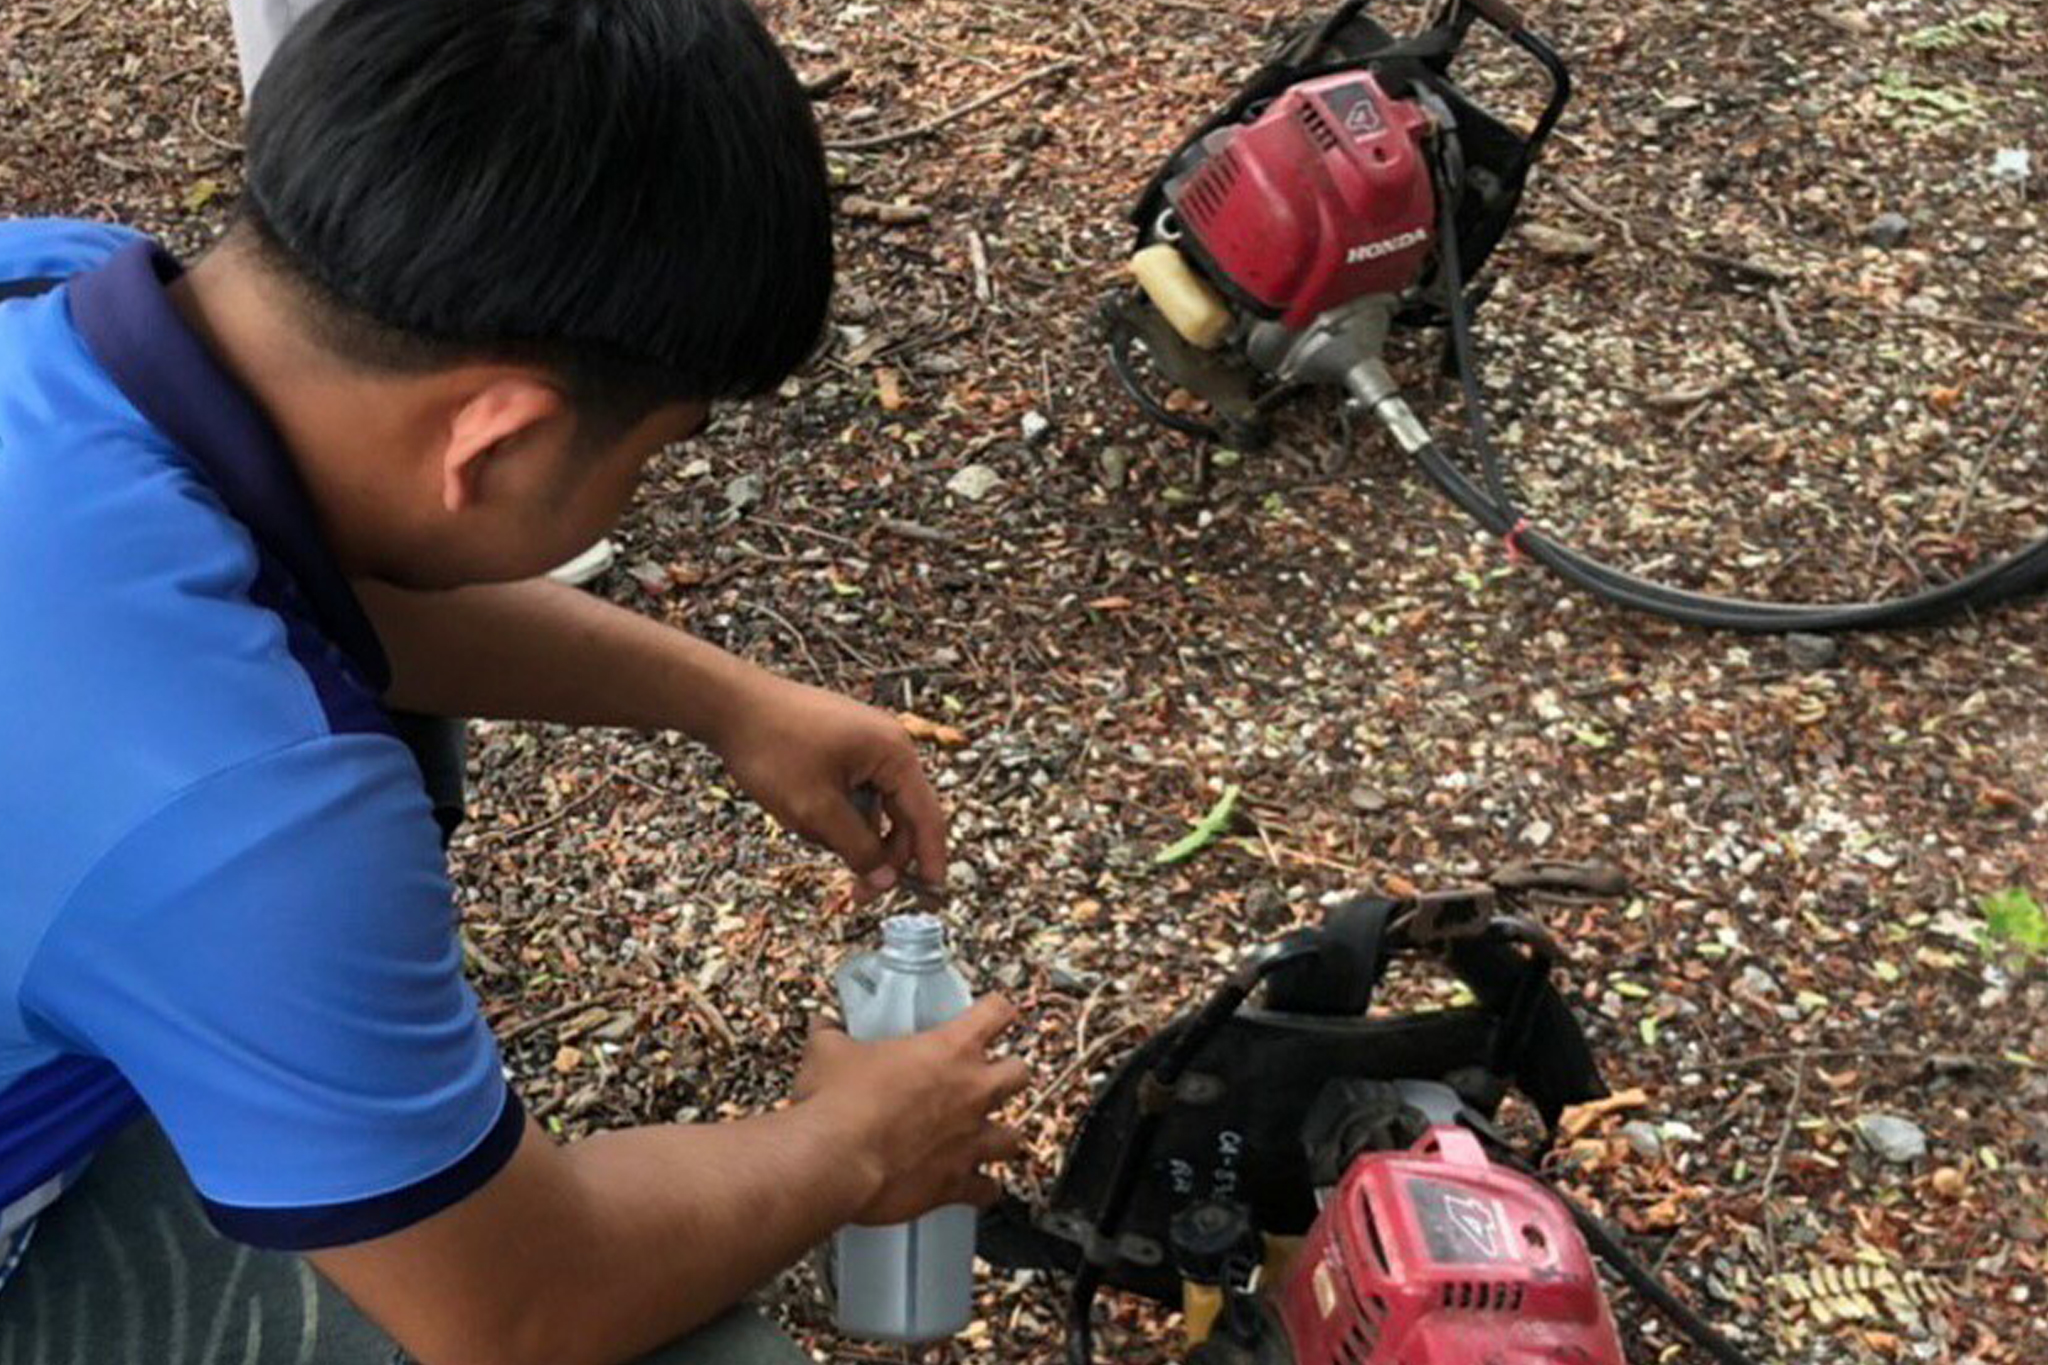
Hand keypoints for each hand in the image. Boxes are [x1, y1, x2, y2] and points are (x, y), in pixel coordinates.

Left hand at [709, 669, 948, 898]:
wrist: (730, 704)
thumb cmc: (773, 748)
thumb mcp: (816, 810)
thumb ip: (858, 849)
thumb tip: (886, 880)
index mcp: (894, 754)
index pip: (927, 816)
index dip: (931, 859)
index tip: (931, 896)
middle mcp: (888, 745)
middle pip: (901, 815)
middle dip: (877, 853)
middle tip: (856, 893)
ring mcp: (865, 744)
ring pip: (872, 808)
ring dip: (846, 831)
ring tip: (802, 824)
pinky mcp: (842, 747)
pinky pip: (852, 792)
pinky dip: (832, 812)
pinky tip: (798, 810)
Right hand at [796, 996, 1029, 1224]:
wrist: (835, 1159)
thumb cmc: (837, 1104)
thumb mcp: (828, 1053)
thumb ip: (832, 1036)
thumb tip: (823, 1027)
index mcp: (949, 1049)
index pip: (996, 1013)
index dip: (997, 1010)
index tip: (995, 1013)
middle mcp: (971, 1092)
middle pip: (1020, 1073)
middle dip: (1009, 1074)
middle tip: (991, 1076)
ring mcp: (969, 1139)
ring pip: (1014, 1137)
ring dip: (1002, 1136)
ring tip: (989, 1136)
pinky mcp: (956, 1183)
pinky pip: (987, 1190)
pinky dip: (983, 1189)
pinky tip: (976, 1187)